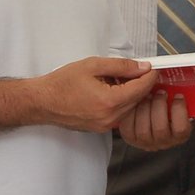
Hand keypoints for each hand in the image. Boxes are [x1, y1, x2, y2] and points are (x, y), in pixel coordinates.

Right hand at [38, 57, 158, 133]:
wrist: (42, 102)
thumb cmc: (63, 82)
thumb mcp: (93, 65)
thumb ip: (121, 66)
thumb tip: (142, 67)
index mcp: (110, 101)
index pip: (142, 88)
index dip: (150, 75)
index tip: (152, 66)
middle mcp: (111, 117)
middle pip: (138, 99)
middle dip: (141, 84)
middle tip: (136, 69)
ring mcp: (106, 126)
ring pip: (130, 108)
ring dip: (131, 93)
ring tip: (119, 78)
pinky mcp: (101, 128)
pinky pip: (119, 114)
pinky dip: (121, 101)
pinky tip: (111, 90)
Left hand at [119, 90, 193, 149]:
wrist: (147, 115)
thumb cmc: (164, 107)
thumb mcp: (176, 104)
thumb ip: (181, 99)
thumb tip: (193, 87)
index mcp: (178, 134)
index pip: (182, 129)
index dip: (179, 111)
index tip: (178, 95)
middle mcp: (162, 142)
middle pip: (160, 128)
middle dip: (159, 105)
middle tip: (160, 92)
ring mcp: (146, 142)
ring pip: (144, 130)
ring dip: (145, 108)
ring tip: (147, 95)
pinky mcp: (130, 138)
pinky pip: (129, 127)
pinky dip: (131, 112)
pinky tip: (136, 102)